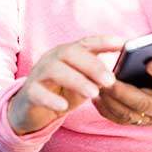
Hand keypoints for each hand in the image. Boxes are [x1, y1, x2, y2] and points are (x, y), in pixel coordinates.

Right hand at [7, 35, 122, 134]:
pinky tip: (63, 106)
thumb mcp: (83, 83)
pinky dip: (51, 99)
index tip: (122, 43)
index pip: (86, 43)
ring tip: (93, 93)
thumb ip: (97, 78)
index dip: (103, 41)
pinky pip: (37, 92)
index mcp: (68, 53)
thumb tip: (120, 78)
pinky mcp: (29, 92)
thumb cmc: (62, 92)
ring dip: (76, 80)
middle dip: (92, 65)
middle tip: (110, 80)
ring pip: (55, 70)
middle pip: (71, 53)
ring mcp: (39, 74)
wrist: (32, 109)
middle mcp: (52, 58)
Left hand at [93, 52, 151, 126]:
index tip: (151, 62)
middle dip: (125, 91)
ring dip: (111, 101)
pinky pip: (120, 119)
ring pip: (129, 114)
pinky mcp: (140, 122)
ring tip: (96, 84)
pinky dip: (106, 109)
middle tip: (108, 78)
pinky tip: (95, 95)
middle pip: (145, 103)